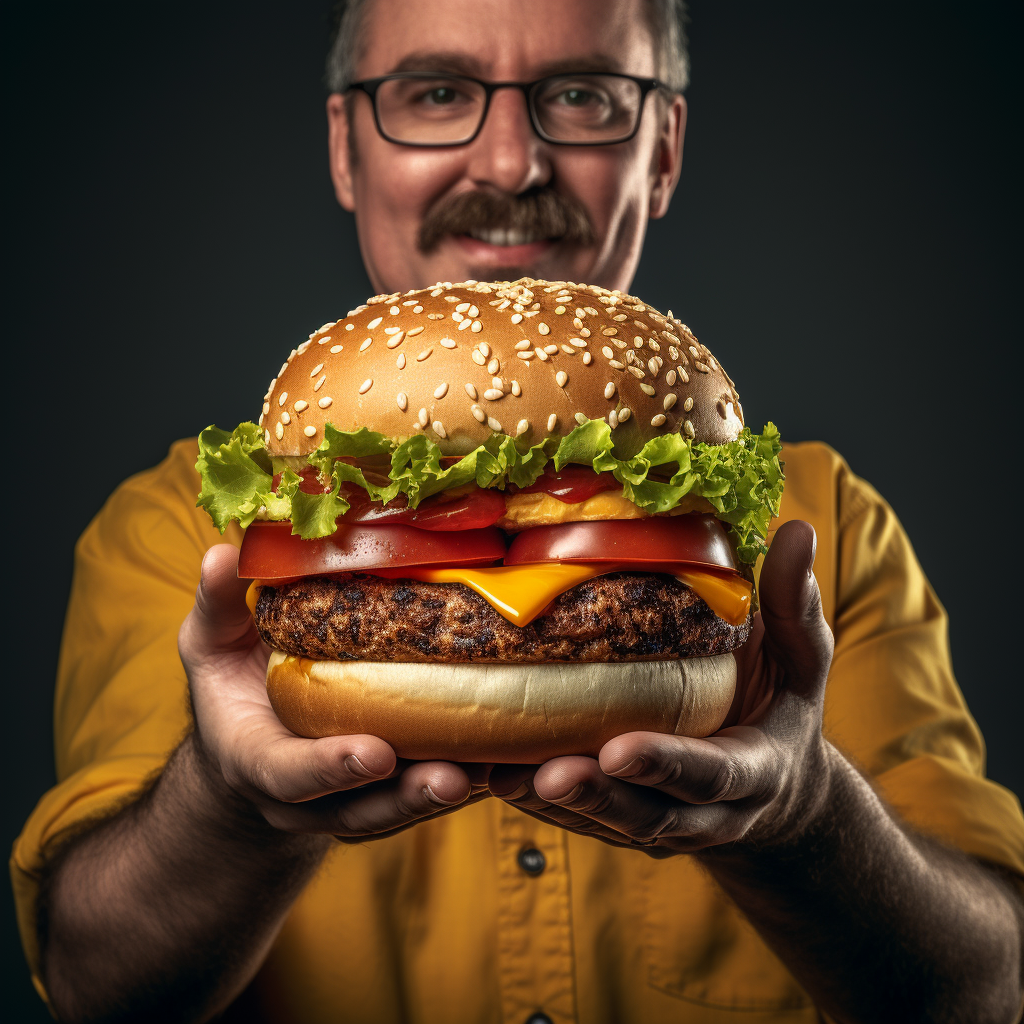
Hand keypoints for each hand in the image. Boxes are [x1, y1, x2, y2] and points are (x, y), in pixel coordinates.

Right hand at [179, 545, 485, 840]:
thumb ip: (219, 605)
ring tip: (491, 773)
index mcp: (256, 759)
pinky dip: (463, 780)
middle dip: (404, 797)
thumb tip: (222, 553)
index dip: (329, 769)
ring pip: (398, 809)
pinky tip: (506, 762)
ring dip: (443, 796)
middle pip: (357, 809)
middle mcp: (304, 797)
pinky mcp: (383, 794)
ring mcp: (346, 802)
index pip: (288, 774)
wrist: (246, 745)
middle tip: (452, 778)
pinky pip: (422, 794)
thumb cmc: (230, 686)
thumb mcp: (210, 644)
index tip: (375, 754)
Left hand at [488, 520, 834, 853]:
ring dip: (553, 806)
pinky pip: (577, 819)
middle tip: (549, 775)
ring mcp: (661, 824)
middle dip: (599, 798)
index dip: (667, 765)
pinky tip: (489, 774)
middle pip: (649, 817)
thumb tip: (798, 529)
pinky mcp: (623, 821)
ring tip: (499, 776)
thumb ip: (793, 604)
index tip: (619, 749)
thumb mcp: (801, 658)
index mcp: (753, 771)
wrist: (776, 787)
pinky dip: (534, 802)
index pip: (712, 774)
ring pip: (604, 824)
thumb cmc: (780, 704)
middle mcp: (706, 812)